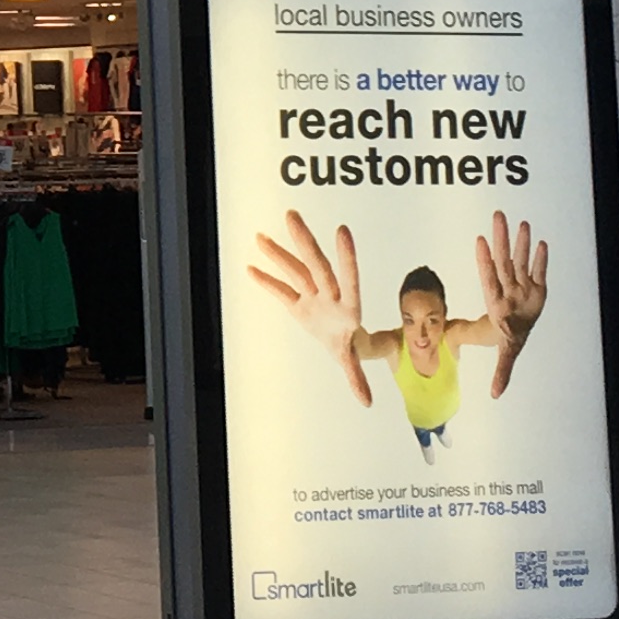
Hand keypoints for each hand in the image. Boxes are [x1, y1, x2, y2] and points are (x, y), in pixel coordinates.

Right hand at [248, 214, 375, 405]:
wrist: (345, 338)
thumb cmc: (350, 343)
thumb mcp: (352, 358)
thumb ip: (356, 376)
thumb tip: (366, 401)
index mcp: (347, 305)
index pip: (348, 277)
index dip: (346, 256)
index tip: (342, 231)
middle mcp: (328, 293)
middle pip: (315, 265)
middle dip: (304, 242)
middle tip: (293, 216)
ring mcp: (311, 293)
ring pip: (295, 270)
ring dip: (279, 253)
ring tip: (261, 236)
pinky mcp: (298, 300)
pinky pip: (281, 288)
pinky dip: (267, 280)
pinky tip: (252, 267)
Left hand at [477, 211, 548, 393]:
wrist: (518, 330)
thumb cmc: (509, 337)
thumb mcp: (506, 353)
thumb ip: (502, 371)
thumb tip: (495, 394)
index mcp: (499, 302)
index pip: (490, 277)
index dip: (485, 261)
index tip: (480, 242)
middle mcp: (510, 289)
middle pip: (505, 262)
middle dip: (502, 240)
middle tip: (497, 217)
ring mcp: (523, 286)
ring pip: (521, 261)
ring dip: (521, 243)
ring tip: (520, 223)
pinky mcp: (538, 287)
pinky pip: (539, 270)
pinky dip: (541, 259)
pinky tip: (540, 243)